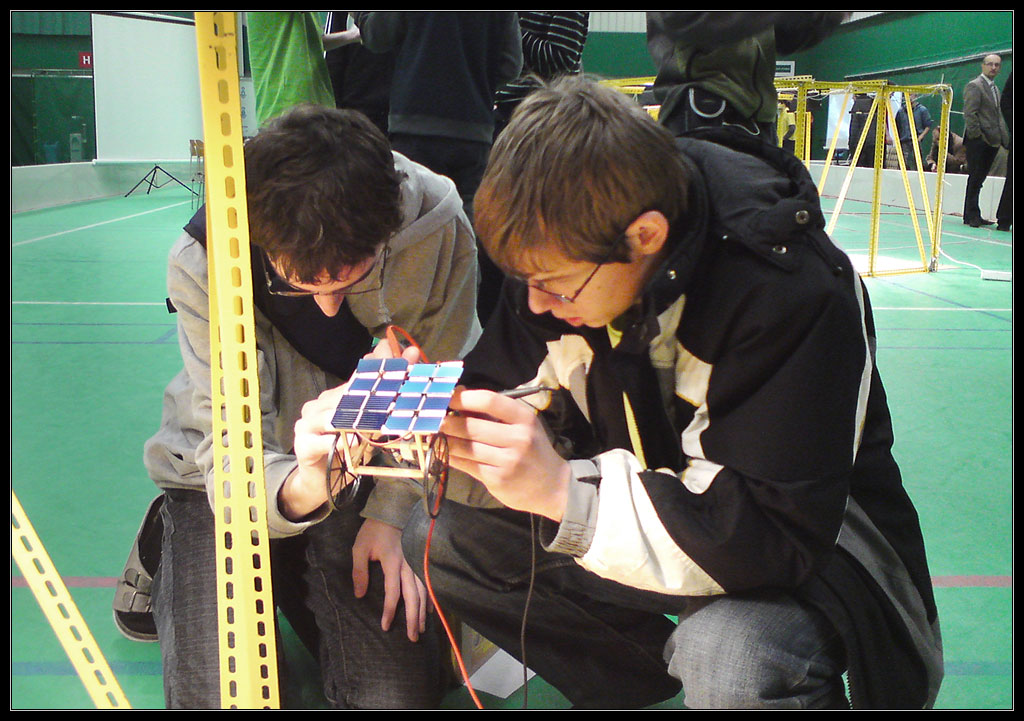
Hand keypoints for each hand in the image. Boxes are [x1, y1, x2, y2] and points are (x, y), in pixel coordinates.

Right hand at [282, 342, 422, 520]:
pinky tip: (354, 442)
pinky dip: (338, 442)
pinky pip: (320, 441)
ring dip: (356, 417)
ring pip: (333, 415)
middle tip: (399, 392)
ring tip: (376, 419)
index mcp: (337, 396)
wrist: (319, 480)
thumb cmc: (346, 450)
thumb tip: (409, 385)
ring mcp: (308, 422)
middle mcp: (321, 404)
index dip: (385, 366)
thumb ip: (384, 407)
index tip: (408, 357)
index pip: (361, 376)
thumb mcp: (370, 429)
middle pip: (349, 394)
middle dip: (375, 392)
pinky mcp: (303, 443)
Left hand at [352, 518, 428, 641]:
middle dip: (413, 618)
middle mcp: (408, 564)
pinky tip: (430, 609)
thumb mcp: (360, 548)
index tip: (386, 627)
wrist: (392, 509)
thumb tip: (360, 595)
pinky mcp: (420, 559)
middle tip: (413, 637)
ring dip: (423, 611)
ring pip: (423, 591)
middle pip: (413, 596)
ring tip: (422, 628)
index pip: (393, 593)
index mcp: (392, 562)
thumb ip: (359, 571)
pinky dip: (430, 597)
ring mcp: (416, 562)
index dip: (390, 611)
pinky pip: (428, 582)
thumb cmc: (373, 530)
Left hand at [441, 388, 570, 520]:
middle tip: (433, 419)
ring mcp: (507, 461)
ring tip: (434, 434)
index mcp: (524, 418)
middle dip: (448, 422)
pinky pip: (466, 465)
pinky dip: (451, 457)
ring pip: (465, 447)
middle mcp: (518, 438)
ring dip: (445, 440)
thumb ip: (493, 412)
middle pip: (472, 426)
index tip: (448, 398)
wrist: (553, 486)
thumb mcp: (522, 425)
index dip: (463, 398)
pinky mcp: (497, 479)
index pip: (489, 400)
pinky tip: (444, 451)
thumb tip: (459, 394)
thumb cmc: (533, 450)